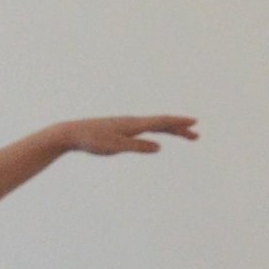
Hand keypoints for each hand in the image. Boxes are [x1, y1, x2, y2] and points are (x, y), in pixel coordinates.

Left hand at [51, 115, 198, 155]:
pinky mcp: (120, 131)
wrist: (71, 133)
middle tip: (197, 135)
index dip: (179, 122)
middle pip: (161, 124)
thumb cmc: (92, 140)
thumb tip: (159, 147)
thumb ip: (138, 146)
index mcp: (133, 124)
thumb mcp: (116, 146)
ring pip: (154, 127)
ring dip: (171, 131)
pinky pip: (145, 131)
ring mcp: (126, 126)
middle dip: (180, 129)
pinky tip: (157, 141)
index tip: (195, 122)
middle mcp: (132, 122)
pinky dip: (157, 133)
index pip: (161, 121)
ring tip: (185, 136)